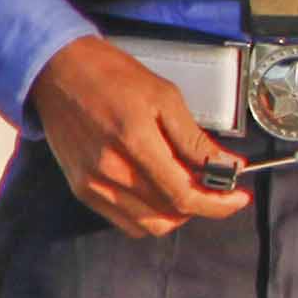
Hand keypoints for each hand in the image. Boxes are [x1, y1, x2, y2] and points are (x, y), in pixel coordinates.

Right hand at [26, 37, 244, 238]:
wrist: (58, 72)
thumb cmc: (112, 76)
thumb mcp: (164, 96)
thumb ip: (195, 138)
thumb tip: (228, 166)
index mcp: (134, 142)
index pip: (183, 195)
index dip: (217, 203)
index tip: (239, 198)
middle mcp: (110, 171)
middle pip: (169, 214)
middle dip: (203, 205)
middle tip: (216, 186)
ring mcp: (93, 185)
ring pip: (149, 225)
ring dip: (176, 214)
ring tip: (186, 187)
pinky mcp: (82, 189)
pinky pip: (125, 221)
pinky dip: (150, 215)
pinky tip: (159, 192)